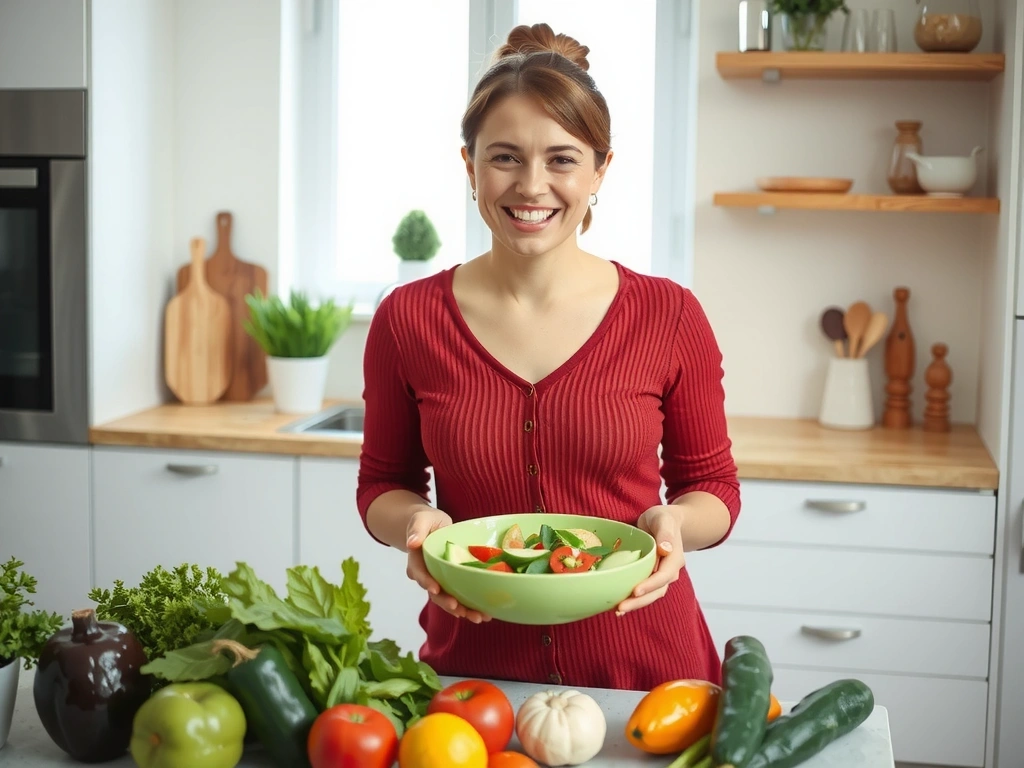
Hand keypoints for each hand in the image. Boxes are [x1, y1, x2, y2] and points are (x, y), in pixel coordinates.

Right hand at [405, 506, 491, 623]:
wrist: (431, 526)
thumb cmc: (426, 521)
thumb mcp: (421, 519)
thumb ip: (416, 529)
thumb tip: (412, 542)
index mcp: (417, 561)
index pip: (419, 574)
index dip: (427, 582)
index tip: (436, 589)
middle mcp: (427, 575)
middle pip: (435, 593)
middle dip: (447, 603)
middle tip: (460, 610)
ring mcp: (440, 581)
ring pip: (448, 599)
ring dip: (462, 610)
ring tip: (479, 617)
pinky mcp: (451, 582)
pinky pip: (459, 596)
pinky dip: (470, 605)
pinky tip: (485, 613)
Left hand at [616, 505, 685, 615]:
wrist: (667, 521)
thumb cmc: (663, 518)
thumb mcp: (664, 520)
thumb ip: (665, 533)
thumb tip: (665, 549)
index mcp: (674, 558)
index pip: (664, 576)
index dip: (650, 585)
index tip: (635, 591)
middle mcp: (669, 571)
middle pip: (656, 591)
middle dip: (639, 601)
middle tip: (620, 607)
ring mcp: (660, 575)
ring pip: (650, 595)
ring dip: (635, 604)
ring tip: (617, 610)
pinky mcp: (651, 577)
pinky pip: (644, 591)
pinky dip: (633, 599)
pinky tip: (617, 604)